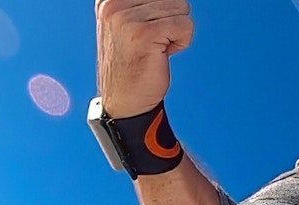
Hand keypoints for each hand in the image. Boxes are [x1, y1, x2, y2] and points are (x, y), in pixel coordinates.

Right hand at [95, 0, 193, 117]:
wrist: (125, 100)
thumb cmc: (133, 61)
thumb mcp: (130, 21)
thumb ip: (145, 2)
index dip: (164, 5)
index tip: (156, 30)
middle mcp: (113, 4)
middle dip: (173, 18)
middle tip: (155, 39)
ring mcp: (126, 18)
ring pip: (181, 8)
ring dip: (177, 31)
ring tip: (157, 47)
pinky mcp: (143, 34)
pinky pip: (184, 25)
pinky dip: (182, 42)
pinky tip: (163, 54)